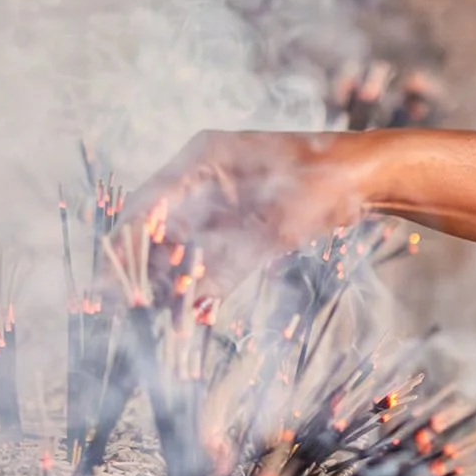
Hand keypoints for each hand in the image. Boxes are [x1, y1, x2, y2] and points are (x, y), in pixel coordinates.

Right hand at [125, 129, 372, 302]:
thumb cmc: (322, 183)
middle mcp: (202, 176)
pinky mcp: (236, 220)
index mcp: (202, 158)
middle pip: (157, 226)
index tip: (110, 278)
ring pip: (180, 244)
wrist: (365, 178)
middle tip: (118, 306)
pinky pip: (208, 252)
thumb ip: (230, 263)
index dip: (127, 245)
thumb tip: (191, 302)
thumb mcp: (275, 226)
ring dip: (168, 279)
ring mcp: (218, 198)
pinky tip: (189, 309)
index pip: (148, 204)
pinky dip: (199, 279)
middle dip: (140, 268)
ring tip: (151, 317)